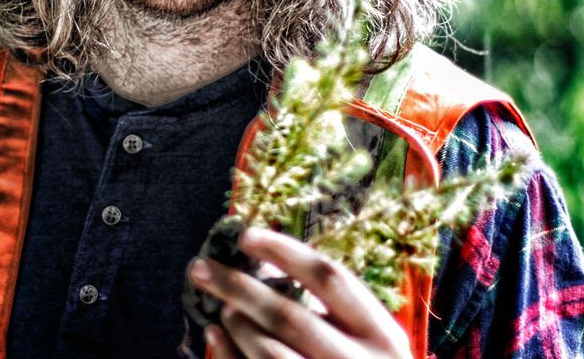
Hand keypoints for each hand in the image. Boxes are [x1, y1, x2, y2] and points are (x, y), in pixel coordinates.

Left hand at [188, 227, 412, 358]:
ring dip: (238, 325)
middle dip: (238, 287)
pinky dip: (228, 353)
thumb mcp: (369, 339)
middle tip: (201, 267)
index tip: (246, 236)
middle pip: (289, 315)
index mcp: (382, 335)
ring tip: (223, 309)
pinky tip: (215, 335)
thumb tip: (264, 264)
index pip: (329, 279)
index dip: (285, 253)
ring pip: (269, 352)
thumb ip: (332, 308)